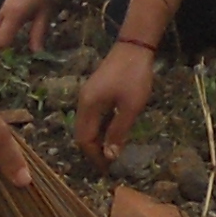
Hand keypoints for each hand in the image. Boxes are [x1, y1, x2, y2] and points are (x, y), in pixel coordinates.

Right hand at [74, 37, 157, 169]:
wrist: (133, 47)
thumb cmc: (133, 77)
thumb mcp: (130, 107)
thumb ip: (118, 131)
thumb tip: (110, 155)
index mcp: (88, 107)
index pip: (84, 139)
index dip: (94, 156)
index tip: (107, 169)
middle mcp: (83, 102)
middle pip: (81, 133)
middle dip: (93, 150)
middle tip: (108, 164)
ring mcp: (88, 95)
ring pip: (86, 125)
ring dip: (96, 140)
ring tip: (110, 152)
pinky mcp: (95, 91)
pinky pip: (92, 116)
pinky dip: (99, 128)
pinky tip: (112, 133)